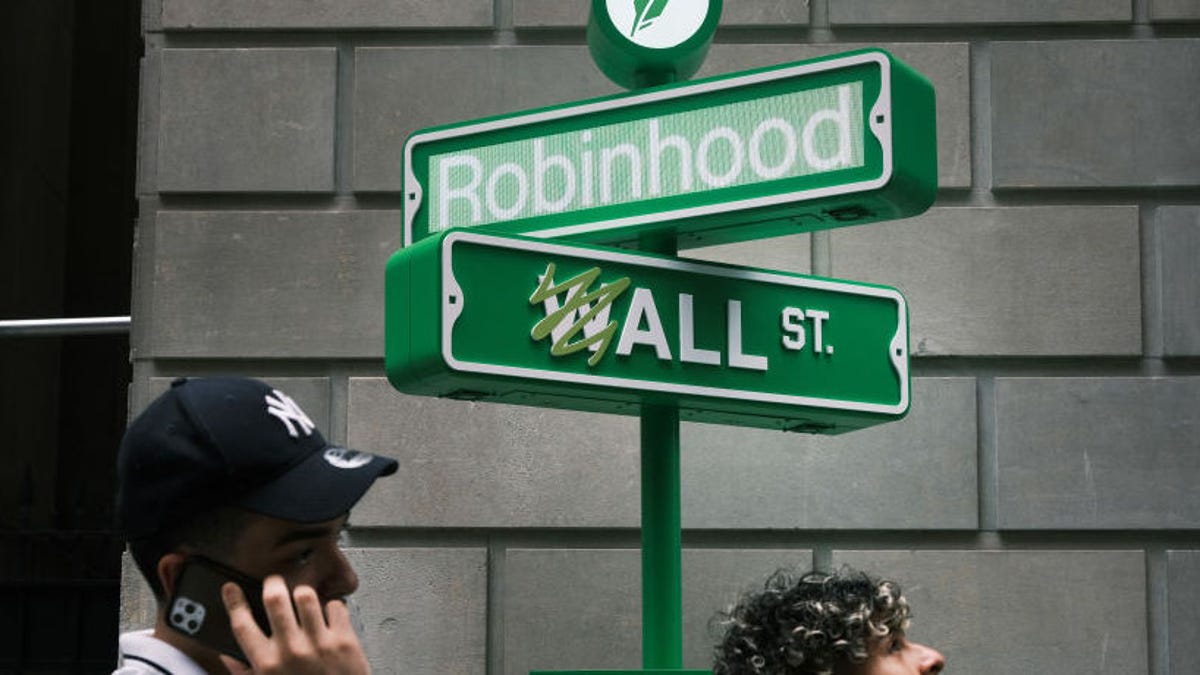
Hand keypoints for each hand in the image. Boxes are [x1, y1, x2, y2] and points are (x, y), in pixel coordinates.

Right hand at [219, 575, 370, 674]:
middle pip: (274, 598)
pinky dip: (332, 608)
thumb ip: (244, 673)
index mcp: (267, 665)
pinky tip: (328, 616)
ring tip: (303, 600)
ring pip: (306, 595)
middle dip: (272, 584)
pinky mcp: (344, 640)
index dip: (233, 602)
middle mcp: (291, 651)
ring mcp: (319, 644)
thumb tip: (227, 654)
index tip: (231, 589)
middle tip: (274, 583)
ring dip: (303, 594)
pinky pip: (335, 606)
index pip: (242, 625)